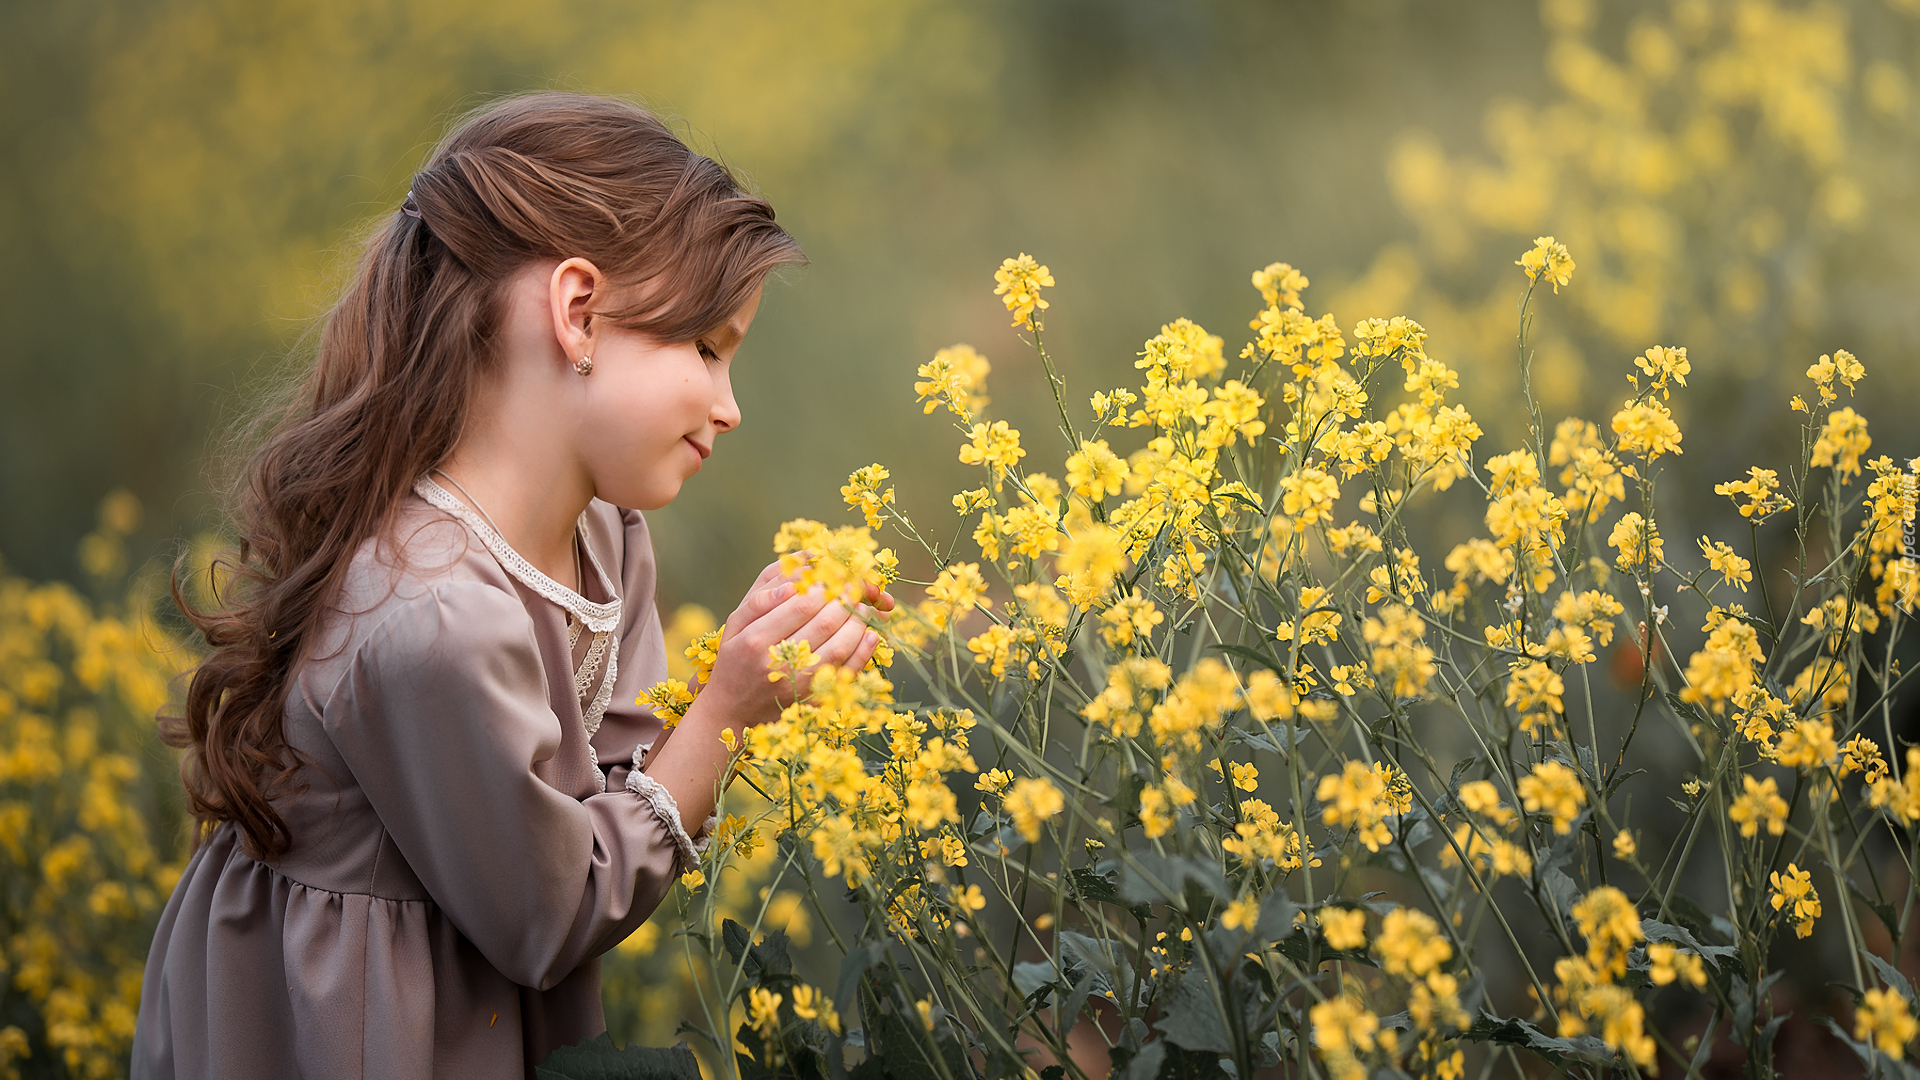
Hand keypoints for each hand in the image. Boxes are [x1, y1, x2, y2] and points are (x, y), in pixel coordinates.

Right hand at [694, 561, 893, 730]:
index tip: (832, 576)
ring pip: (839, 646)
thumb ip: (760, 599)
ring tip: (860, 606)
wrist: (732, 710)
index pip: (800, 604)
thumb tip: (792, 585)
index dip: (824, 586)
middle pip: (824, 623)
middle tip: (853, 587)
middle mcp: (777, 663)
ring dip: (857, 622)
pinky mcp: (814, 699)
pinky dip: (864, 651)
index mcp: (756, 639)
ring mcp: (798, 684)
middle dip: (844, 600)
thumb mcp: (735, 625)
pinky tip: (870, 633)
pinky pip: (846, 672)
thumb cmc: (735, 659)